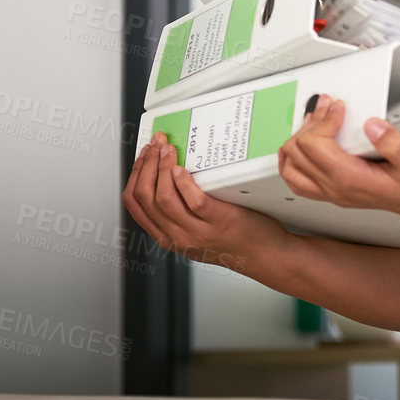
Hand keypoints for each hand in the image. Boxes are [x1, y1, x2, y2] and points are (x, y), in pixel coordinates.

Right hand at [122, 132, 289, 276]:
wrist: (263, 255)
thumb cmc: (235, 238)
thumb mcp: (196, 231)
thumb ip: (181, 212)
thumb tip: (170, 173)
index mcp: (167, 237)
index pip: (135, 205)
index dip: (136, 175)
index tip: (143, 156)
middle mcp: (177, 236)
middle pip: (146, 198)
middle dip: (146, 166)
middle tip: (155, 145)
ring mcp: (197, 231)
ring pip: (164, 198)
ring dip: (162, 168)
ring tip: (167, 150)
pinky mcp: (219, 221)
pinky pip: (193, 200)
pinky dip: (184, 182)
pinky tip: (183, 169)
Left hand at [278, 93, 399, 216]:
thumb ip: (393, 143)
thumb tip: (371, 125)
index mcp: (351, 179)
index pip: (314, 145)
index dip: (324, 119)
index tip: (341, 108)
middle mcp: (337, 189)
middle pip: (297, 153)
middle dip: (310, 124)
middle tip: (329, 107)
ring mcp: (334, 193)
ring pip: (291, 169)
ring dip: (296, 142)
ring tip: (313, 122)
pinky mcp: (337, 192)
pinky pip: (300, 182)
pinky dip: (294, 162)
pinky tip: (303, 150)